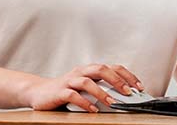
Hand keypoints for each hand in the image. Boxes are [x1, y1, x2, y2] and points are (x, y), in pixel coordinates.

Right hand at [21, 63, 144, 111]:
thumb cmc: (65, 90)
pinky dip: (84, 103)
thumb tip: (124, 96)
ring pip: (87, 81)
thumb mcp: (85, 87)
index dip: (127, 75)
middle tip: (128, 92)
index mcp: (89, 69)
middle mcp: (81, 71)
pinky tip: (92, 110)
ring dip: (101, 92)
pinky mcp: (59, 91)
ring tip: (112, 103)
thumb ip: (100, 87)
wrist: (38, 92)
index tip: (139, 87)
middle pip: (101, 69)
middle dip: (117, 80)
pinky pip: (73, 95)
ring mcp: (69, 80)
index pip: (112, 67)